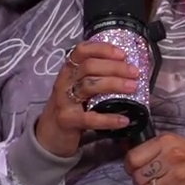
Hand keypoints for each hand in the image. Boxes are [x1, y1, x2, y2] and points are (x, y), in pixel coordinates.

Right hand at [33, 41, 137, 156]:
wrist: (49, 135)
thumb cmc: (69, 108)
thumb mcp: (77, 88)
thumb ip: (94, 78)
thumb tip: (126, 71)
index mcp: (69, 71)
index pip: (82, 51)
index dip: (102, 49)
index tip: (122, 54)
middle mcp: (64, 82)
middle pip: (89, 66)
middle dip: (115, 67)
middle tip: (135, 73)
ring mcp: (64, 101)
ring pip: (89, 85)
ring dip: (114, 84)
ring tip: (133, 88)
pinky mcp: (67, 120)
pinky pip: (89, 118)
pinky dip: (108, 118)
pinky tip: (123, 120)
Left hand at [125, 133, 184, 184]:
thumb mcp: (172, 144)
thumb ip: (152, 150)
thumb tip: (129, 161)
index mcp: (165, 142)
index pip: (133, 159)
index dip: (130, 168)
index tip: (135, 171)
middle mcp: (171, 158)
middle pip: (138, 178)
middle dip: (140, 184)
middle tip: (148, 184)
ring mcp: (178, 178)